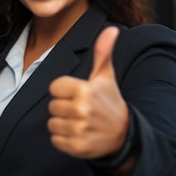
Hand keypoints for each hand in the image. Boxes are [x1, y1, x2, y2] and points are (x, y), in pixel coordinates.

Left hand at [48, 26, 128, 158]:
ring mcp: (79, 129)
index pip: (55, 87)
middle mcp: (81, 109)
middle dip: (64, 108)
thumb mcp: (106, 77)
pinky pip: (55, 140)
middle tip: (82, 110)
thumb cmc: (110, 101)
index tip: (79, 94)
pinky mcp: (76, 146)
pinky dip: (64, 139)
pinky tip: (79, 135)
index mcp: (85, 89)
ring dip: (63, 124)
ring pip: (52, 123)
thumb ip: (103, 52)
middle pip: (52, 106)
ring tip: (80, 122)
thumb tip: (111, 29)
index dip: (64, 91)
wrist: (123, 134)